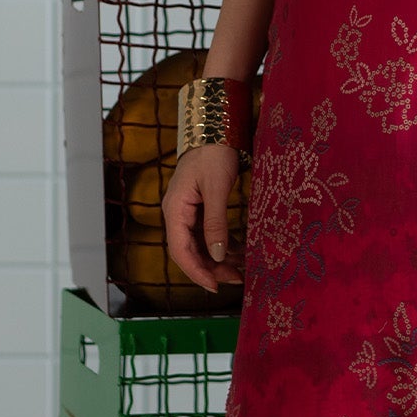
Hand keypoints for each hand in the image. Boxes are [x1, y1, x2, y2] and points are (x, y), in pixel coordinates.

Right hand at [162, 145, 244, 291]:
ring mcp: (187, 212)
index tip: (214, 286)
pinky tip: (238, 254)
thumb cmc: (214, 154)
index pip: (179, 250)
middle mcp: (177, 214)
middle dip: (210, 269)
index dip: (195, 271)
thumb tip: (217, 256)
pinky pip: (208, 234)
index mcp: (175, 209)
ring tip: (241, 271)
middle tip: (235, 280)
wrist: (215, 130)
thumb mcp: (217, 188)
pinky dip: (222, 246)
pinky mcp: (199, 209)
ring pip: (199, 245)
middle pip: (189, 251)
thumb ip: (215, 223)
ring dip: (218, 260)